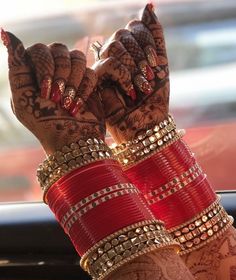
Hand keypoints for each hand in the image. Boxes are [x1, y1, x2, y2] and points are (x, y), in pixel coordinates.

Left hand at [1, 30, 104, 154]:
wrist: (72, 141)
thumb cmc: (45, 123)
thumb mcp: (23, 97)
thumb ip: (16, 66)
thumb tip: (6, 33)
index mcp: (33, 72)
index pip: (40, 49)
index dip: (45, 67)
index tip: (45, 92)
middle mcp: (53, 70)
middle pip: (60, 49)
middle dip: (60, 77)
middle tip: (57, 99)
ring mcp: (72, 75)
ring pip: (78, 57)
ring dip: (73, 83)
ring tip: (68, 103)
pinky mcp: (89, 83)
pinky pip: (91, 72)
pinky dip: (85, 90)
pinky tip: (78, 105)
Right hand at [93, 4, 168, 143]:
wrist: (146, 126)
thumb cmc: (154, 100)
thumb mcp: (160, 65)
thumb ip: (155, 37)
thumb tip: (148, 5)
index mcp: (130, 51)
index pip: (135, 27)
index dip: (147, 41)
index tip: (156, 65)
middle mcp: (115, 56)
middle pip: (124, 33)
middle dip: (142, 55)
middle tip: (150, 78)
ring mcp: (104, 67)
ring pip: (116, 45)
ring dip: (134, 66)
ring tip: (142, 88)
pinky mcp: (96, 81)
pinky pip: (109, 63)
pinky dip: (125, 75)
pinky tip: (130, 90)